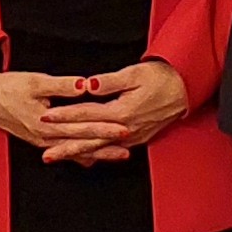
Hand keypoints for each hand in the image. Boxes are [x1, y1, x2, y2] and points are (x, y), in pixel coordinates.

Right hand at [0, 69, 118, 160]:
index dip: (103, 129)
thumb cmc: (9, 88)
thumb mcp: (36, 82)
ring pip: (74, 151)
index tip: (122, 129)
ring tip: (117, 155)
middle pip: (81, 145)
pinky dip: (80, 154)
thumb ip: (63, 86)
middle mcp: (45, 138)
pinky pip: (64, 151)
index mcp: (46, 124)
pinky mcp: (39, 140)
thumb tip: (86, 85)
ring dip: (96, 153)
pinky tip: (92, 158)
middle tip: (127, 148)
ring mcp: (42, 142)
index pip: (81, 128)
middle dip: (105, 147)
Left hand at [34, 60, 192, 164]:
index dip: (65, 115)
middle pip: (90, 140)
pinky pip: (110, 149)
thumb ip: (108, 82)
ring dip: (77, 153)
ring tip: (58, 157)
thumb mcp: (134, 74)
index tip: (47, 117)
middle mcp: (126, 129)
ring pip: (99, 148)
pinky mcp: (137, 139)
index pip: (87, 114)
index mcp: (123, 112)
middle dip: (66, 146)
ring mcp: (133, 137)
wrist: (185, 89)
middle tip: (46, 153)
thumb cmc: (162, 78)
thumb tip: (87, 85)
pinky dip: (94, 153)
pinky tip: (83, 156)